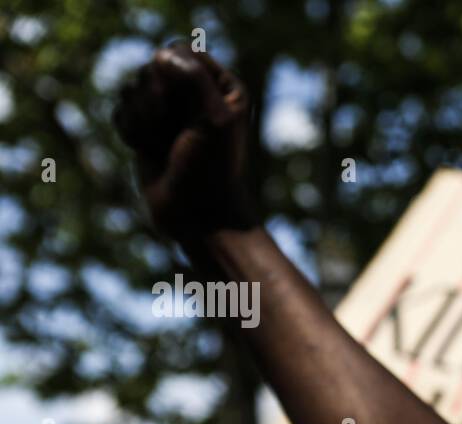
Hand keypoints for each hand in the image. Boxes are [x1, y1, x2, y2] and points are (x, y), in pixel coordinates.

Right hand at [112, 43, 257, 242]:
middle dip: (154, 100)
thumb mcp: (214, 119)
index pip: (179, 50)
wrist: (198, 216)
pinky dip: (130, 132)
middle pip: (151, 67)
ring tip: (160, 145)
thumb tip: (160, 55)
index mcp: (221, 86)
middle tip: (170, 133)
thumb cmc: (213, 170)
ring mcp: (169, 112)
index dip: (172, 75)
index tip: (186, 109)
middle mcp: (195, 94)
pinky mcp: (145, 130)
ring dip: (141, 119)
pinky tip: (147, 151)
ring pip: (131, 88)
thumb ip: (193, 78)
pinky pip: (120, 111)